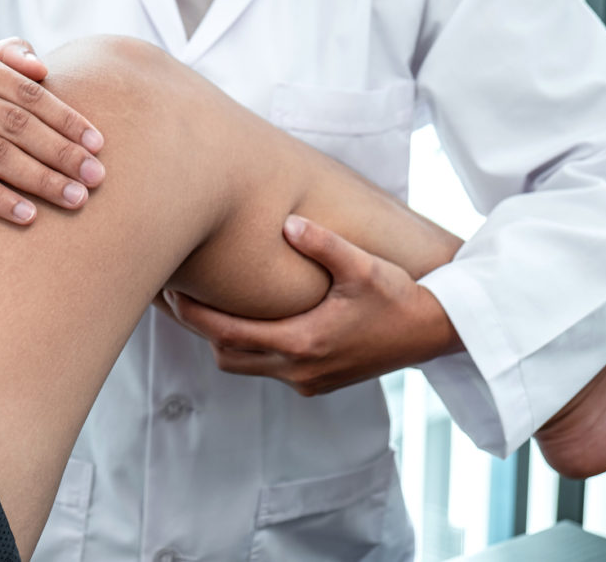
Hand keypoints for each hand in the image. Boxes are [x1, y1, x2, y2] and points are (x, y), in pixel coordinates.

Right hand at [0, 37, 104, 223]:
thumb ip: (7, 56)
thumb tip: (42, 69)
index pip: (26, 91)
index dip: (66, 119)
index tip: (99, 144)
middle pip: (15, 124)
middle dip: (62, 153)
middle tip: (97, 177)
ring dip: (41, 180)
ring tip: (75, 198)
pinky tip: (29, 216)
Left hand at [163, 215, 462, 394]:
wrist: (435, 333)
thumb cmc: (399, 297)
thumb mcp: (363, 266)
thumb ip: (324, 244)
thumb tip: (288, 223)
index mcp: (304, 341)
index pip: (228, 333)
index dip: (194, 315)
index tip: (169, 295)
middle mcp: (300, 368)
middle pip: (227, 354)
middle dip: (198, 327)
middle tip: (173, 298)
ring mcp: (308, 380)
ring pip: (244, 365)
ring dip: (222, 340)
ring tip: (200, 307)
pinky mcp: (317, 383)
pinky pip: (267, 370)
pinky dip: (248, 349)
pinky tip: (245, 321)